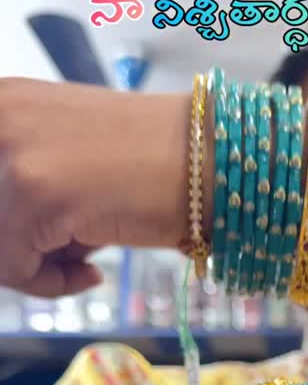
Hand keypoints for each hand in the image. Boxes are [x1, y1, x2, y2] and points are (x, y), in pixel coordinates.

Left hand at [0, 78, 190, 296]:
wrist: (211, 162)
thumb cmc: (155, 166)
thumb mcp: (70, 161)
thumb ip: (29, 188)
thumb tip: (8, 247)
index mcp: (2, 100)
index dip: (12, 231)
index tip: (45, 249)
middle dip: (22, 252)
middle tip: (68, 262)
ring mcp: (13, 154)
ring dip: (39, 270)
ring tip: (86, 262)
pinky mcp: (33, 195)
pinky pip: (16, 269)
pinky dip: (54, 285)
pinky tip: (94, 270)